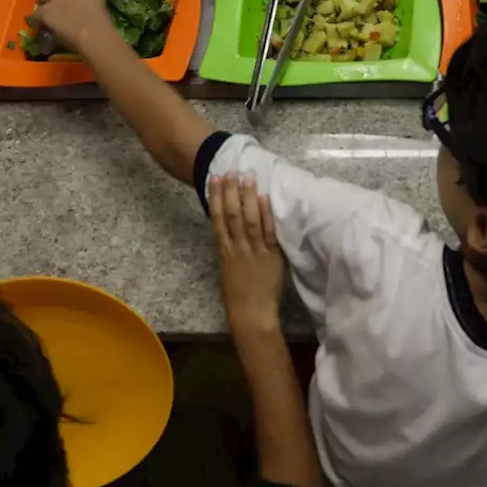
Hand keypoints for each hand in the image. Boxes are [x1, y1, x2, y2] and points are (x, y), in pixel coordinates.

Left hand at [36, 0, 123, 56]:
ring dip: (43, 1)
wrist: (94, 36)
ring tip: (44, 10)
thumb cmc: (103, 26)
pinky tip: (40, 25)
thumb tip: (82, 8)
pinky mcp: (45, 11)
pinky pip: (36, 14)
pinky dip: (37, 19)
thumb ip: (89, 2)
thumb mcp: (100, 7)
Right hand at [210, 174, 284, 333]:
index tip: (215, 179)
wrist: (251, 315)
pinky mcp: (271, 257)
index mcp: (224, 251)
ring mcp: (254, 251)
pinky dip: (265, 215)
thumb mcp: (228, 269)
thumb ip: (230, 249)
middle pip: (232, 215)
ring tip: (247, 177)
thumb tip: (230, 230)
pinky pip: (267, 233)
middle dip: (231, 191)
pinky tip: (264, 199)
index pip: (218, 219)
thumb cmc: (239, 295)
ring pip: (248, 220)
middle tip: (231, 170)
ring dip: (248, 197)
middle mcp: (237, 248)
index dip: (216, 198)